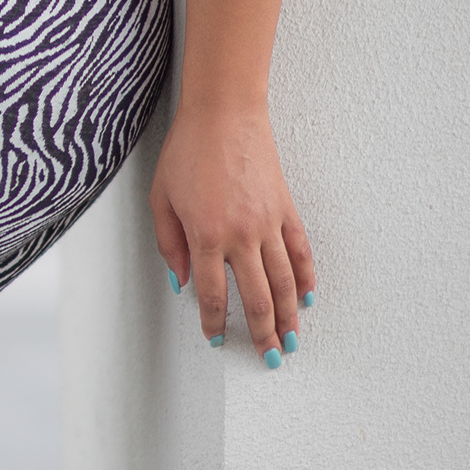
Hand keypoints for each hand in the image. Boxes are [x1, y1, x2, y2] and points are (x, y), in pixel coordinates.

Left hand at [149, 102, 315, 360]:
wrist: (224, 114)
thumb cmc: (187, 151)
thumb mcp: (161, 198)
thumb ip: (169, 244)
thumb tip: (180, 282)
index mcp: (205, 235)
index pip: (211, 293)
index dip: (214, 321)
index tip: (217, 338)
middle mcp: (240, 235)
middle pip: (256, 297)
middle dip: (262, 331)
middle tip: (269, 356)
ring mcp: (268, 222)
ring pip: (283, 280)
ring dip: (289, 314)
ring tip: (292, 339)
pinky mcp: (286, 208)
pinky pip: (300, 250)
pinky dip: (306, 276)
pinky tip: (308, 296)